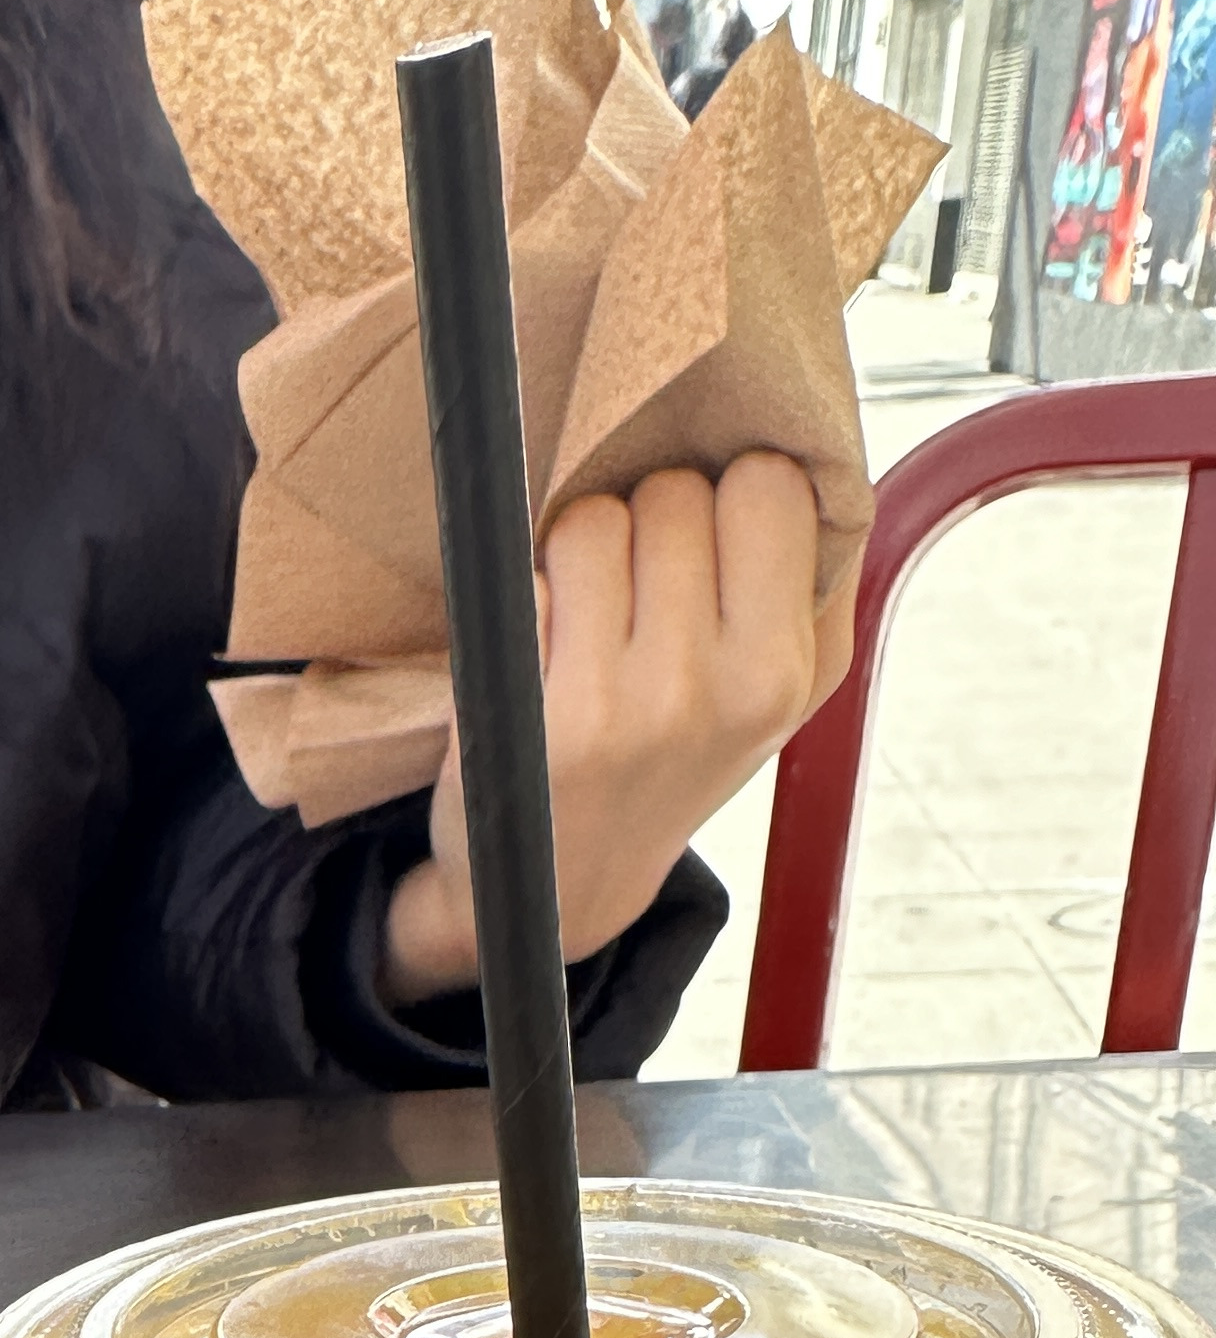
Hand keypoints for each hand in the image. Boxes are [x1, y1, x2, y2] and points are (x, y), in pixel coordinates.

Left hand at [380, 453, 842, 1008]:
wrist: (562, 888)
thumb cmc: (671, 759)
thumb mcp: (776, 691)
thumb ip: (810, 578)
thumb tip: (808, 449)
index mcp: (786, 670)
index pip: (768, 482)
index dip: (728, 493)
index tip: (709, 544)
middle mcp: (713, 691)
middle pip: (675, 490)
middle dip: (649, 520)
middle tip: (636, 592)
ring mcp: (621, 706)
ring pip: (595, 518)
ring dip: (580, 545)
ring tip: (586, 614)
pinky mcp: (536, 714)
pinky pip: (529, 573)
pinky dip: (527, 591)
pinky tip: (543, 649)